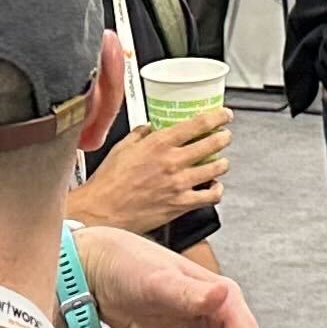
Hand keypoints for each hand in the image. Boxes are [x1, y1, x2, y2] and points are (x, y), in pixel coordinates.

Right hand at [73, 111, 227, 232]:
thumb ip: (138, 136)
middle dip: (223, 138)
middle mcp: (172, 162)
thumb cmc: (108, 183)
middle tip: (224, 137)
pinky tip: (214, 187)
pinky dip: (216, 190)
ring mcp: (179, 184)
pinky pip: (210, 196)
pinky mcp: (181, 204)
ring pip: (216, 169)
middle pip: (212, 144)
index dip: (216, 118)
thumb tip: (147, 129)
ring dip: (222, 163)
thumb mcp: (121, 149)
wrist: (102, 211)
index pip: (197, 125)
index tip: (223, 116)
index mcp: (158, 144)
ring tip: (221, 162)